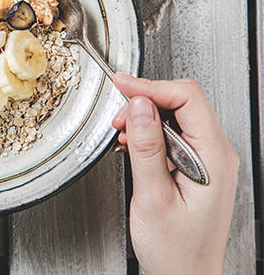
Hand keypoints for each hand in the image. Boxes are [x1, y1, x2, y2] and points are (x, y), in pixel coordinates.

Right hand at [111, 74, 238, 274]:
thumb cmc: (176, 251)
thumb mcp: (153, 198)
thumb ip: (146, 148)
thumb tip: (138, 106)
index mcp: (213, 158)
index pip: (187, 97)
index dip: (151, 86)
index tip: (121, 84)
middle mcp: (217, 154)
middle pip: (183, 101)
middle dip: (145, 102)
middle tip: (117, 120)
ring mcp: (210, 160)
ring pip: (177, 116)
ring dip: (145, 119)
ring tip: (123, 138)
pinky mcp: (197, 166)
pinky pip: (175, 134)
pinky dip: (150, 134)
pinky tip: (134, 148)